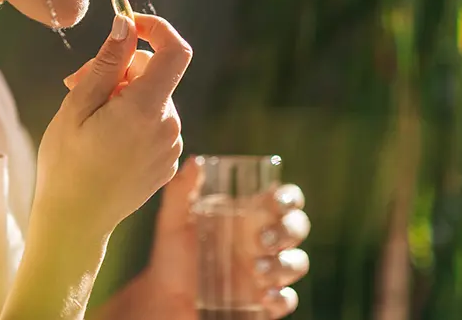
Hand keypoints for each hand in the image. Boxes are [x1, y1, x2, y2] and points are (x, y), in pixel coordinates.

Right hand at [34, 12, 191, 236]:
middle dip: (120, 67)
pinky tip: (103, 136)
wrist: (76, 224)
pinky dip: (132, 117)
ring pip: (152, 97)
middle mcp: (168, 126)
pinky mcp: (167, 160)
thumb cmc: (66, 164)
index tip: (128, 25)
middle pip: (155, 73)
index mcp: (146, 109)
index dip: (155, 28)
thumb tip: (126, 24)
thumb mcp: (77, 106)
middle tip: (76, 81)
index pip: (174, 51)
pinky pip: (155, 121)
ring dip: (122, 94)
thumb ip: (108, 63)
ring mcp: (171, 145)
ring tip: (86, 115)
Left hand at [104, 158, 310, 318]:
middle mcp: (263, 241)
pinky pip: (286, 299)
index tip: (277, 200)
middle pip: (297, 228)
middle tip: (261, 239)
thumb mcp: (172, 220)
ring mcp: (267, 272)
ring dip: (284, 265)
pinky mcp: (264, 302)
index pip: (283, 199)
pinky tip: (263, 296)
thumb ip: (182, 190)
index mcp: (249, 216)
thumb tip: (194, 161)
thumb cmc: (172, 253)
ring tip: (256, 270)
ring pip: (297, 263)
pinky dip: (280, 298)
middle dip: (288, 231)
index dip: (289, 197)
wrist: (164, 297)